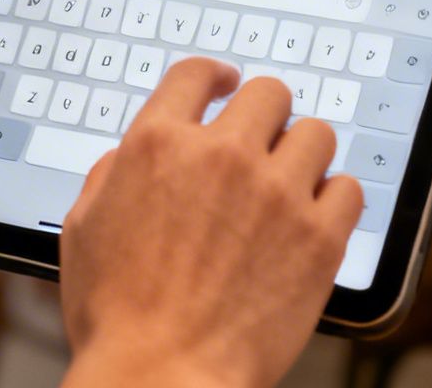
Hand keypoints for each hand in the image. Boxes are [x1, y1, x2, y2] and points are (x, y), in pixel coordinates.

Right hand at [59, 59, 362, 387]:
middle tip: (263, 142)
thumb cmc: (117, 316)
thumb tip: (133, 155)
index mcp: (157, 145)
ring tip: (292, 182)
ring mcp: (276, 194)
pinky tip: (315, 218)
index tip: (227, 84)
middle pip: (268, 94)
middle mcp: (221, 156)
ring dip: (302, 154)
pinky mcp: (319, 237)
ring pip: (316, 134)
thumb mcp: (83, 229)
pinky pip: (348, 189)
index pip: (197, 74)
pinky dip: (334, 200)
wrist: (161, 375)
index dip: (215, 75)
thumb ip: (112, 174)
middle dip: (264, 116)